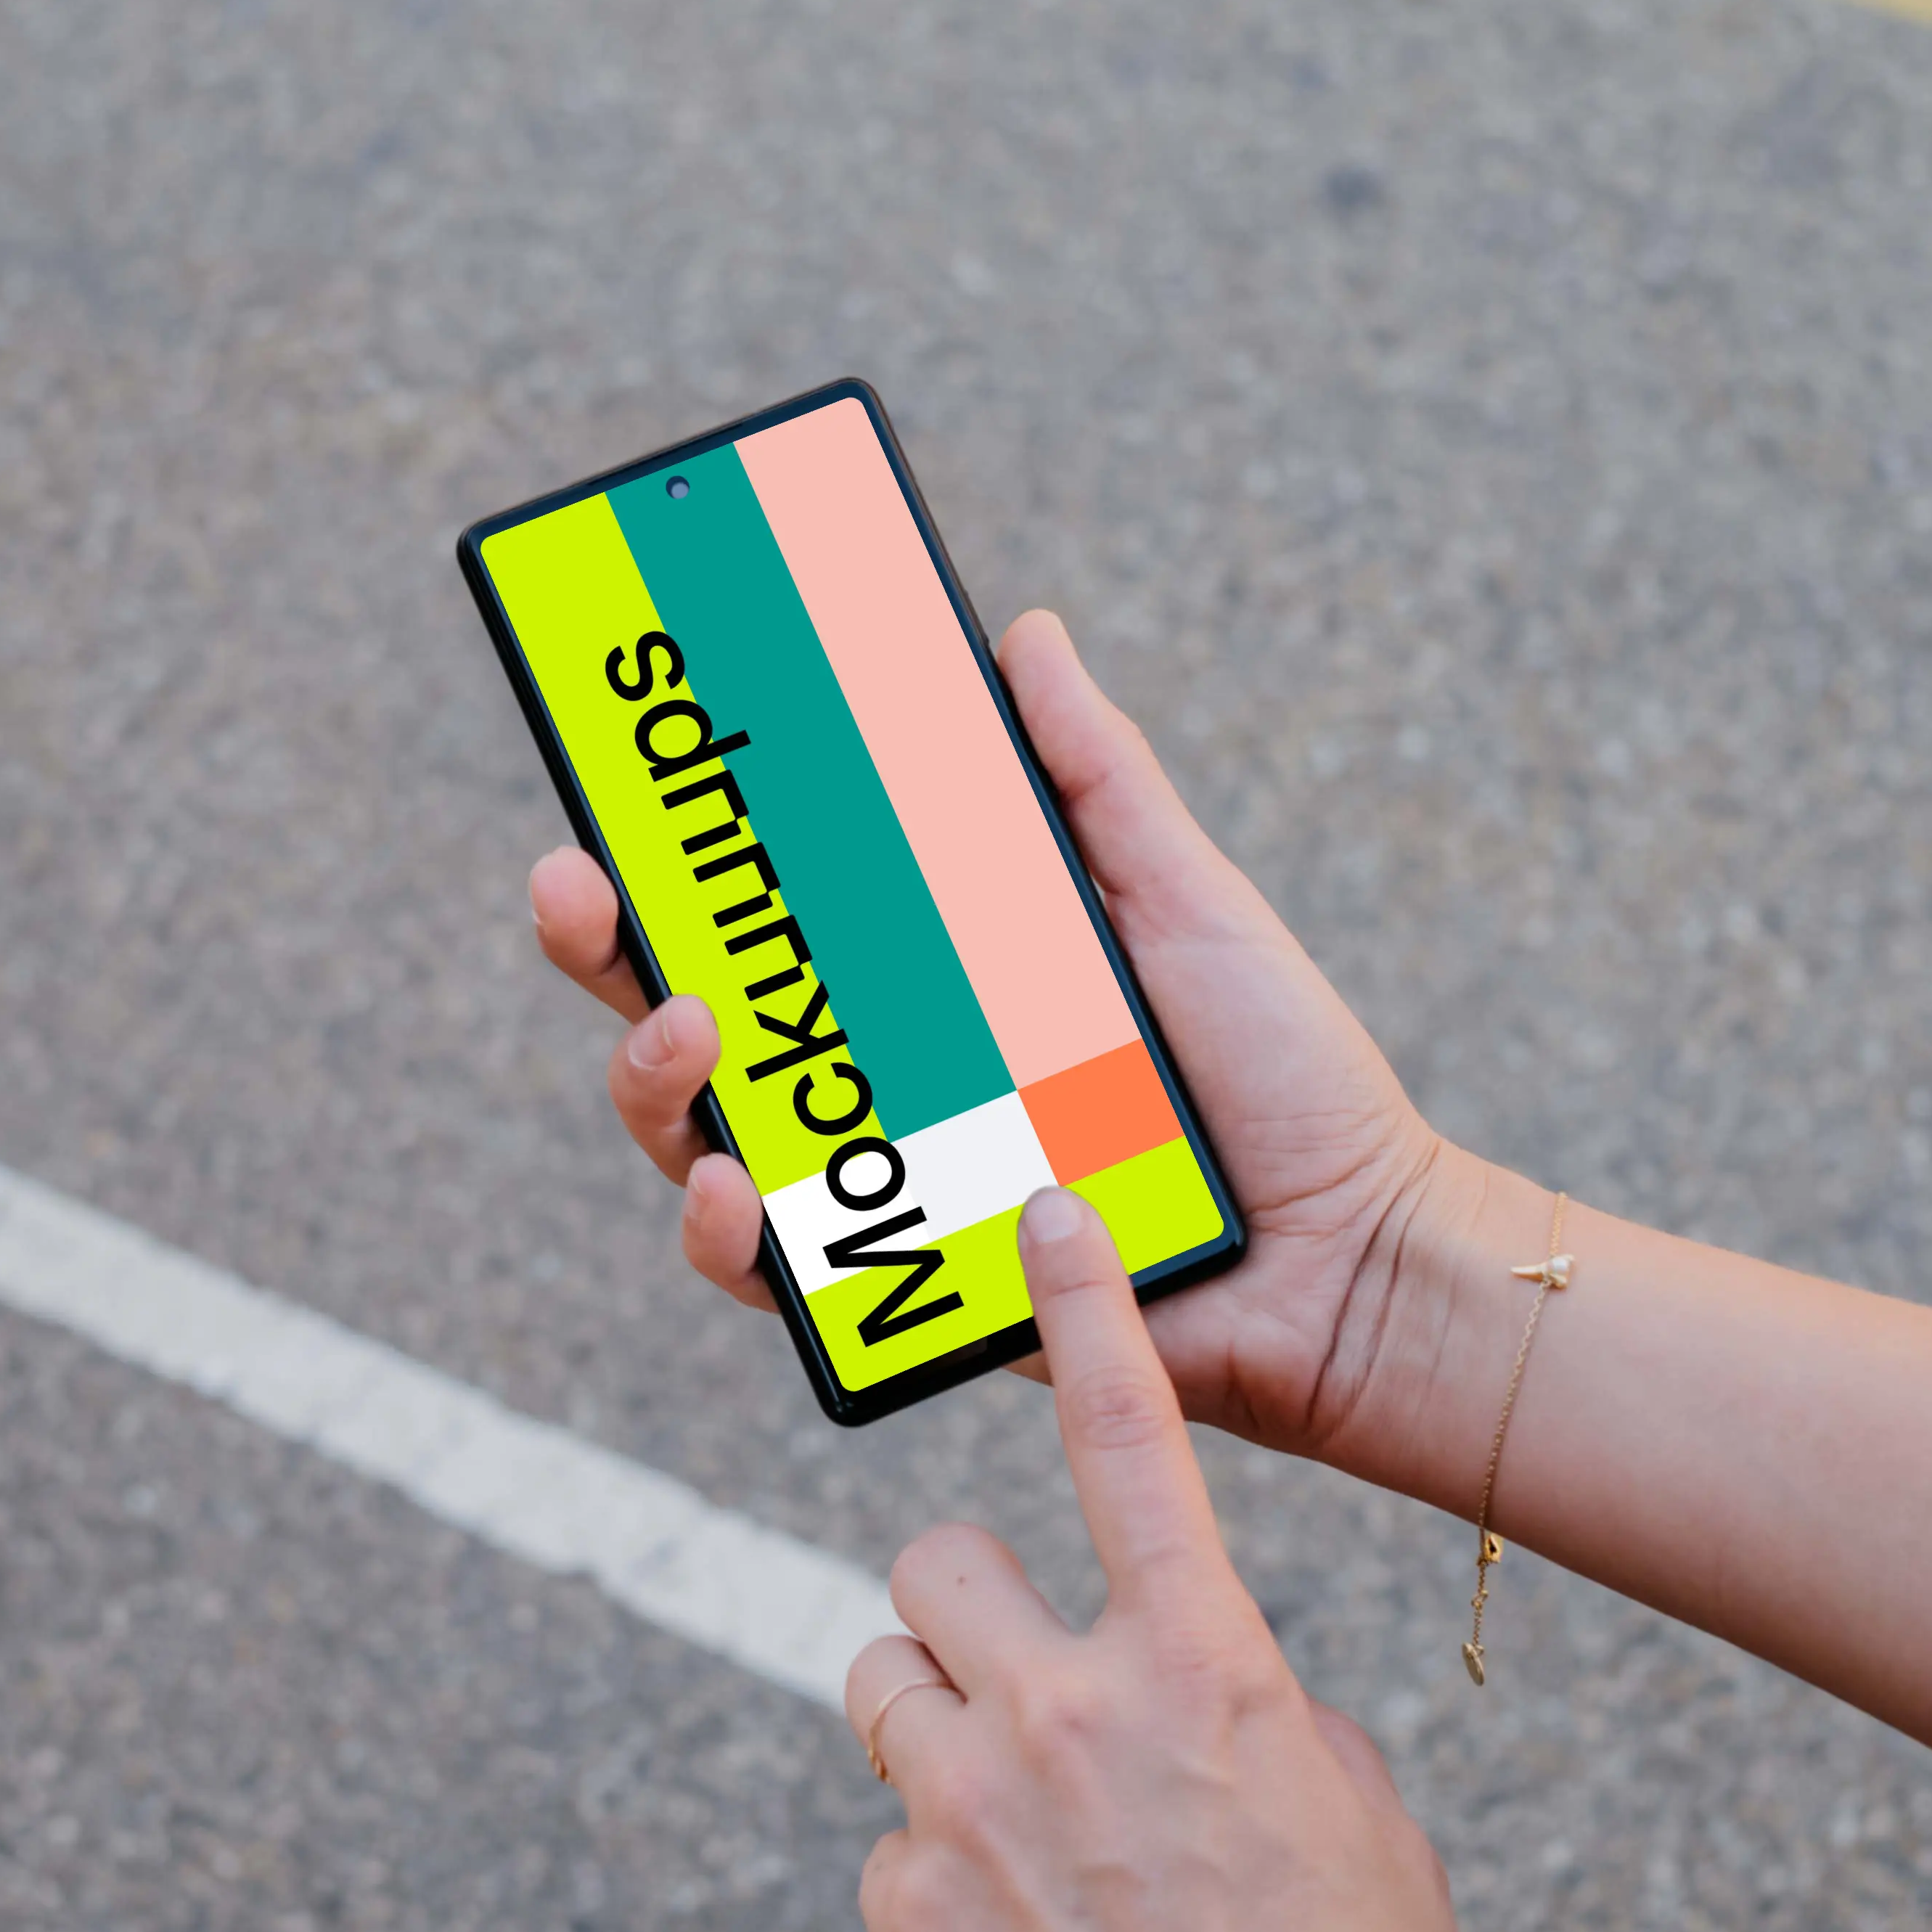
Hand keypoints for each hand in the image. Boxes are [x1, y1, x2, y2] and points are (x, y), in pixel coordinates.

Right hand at [527, 608, 1450, 1472]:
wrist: (1355, 1257)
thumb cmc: (1283, 1083)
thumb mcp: (1184, 900)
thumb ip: (1095, 779)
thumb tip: (1023, 635)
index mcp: (930, 978)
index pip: (769, 905)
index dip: (675, 850)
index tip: (621, 776)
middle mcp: (883, 1080)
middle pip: (691, 1010)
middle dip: (601, 945)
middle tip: (576, 884)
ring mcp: (884, 1188)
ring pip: (698, 1138)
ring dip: (651, 1079)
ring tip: (685, 1030)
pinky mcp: (909, 1296)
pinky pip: (777, 1277)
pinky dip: (731, 1235)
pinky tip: (729, 1190)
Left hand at [845, 1189, 1497, 1931]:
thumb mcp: (1360, 1834)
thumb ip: (1260, 1722)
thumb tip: (1193, 1702)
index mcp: (1210, 1673)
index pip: (1133, 1443)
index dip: (1085, 1314)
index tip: (1040, 1217)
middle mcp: (1070, 1711)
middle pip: (936, 1562)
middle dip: (964, 1611)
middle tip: (1019, 1692)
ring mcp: (968, 1809)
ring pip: (883, 1684)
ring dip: (935, 1730)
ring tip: (1018, 1837)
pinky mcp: (902, 1910)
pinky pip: (889, 1841)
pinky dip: (937, 1883)